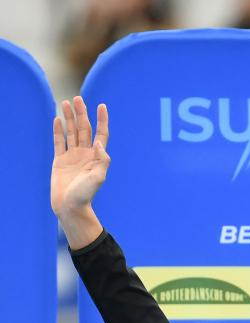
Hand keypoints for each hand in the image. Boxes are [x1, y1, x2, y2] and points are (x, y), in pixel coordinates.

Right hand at [51, 97, 109, 216]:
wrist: (70, 207)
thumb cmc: (85, 195)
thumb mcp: (98, 178)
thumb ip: (101, 161)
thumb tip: (99, 144)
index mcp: (96, 157)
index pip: (100, 134)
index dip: (102, 120)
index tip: (102, 106)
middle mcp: (85, 154)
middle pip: (84, 129)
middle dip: (82, 114)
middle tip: (78, 99)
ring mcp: (72, 156)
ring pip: (71, 132)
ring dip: (69, 118)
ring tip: (66, 103)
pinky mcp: (60, 160)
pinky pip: (59, 142)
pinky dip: (58, 131)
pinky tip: (57, 120)